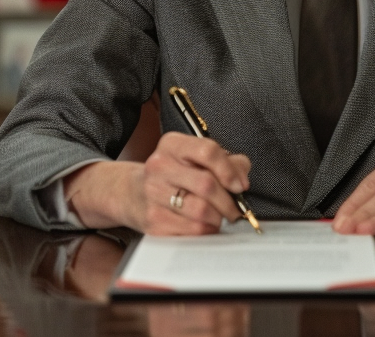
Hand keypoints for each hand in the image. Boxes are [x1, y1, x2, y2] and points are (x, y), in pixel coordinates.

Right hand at [66, 133, 251, 234]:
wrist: (132, 193)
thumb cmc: (173, 174)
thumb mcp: (195, 158)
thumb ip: (226, 161)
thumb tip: (242, 177)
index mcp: (172, 144)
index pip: (207, 151)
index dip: (230, 170)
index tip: (240, 185)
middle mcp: (158, 166)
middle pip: (207, 184)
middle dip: (229, 201)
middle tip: (235, 208)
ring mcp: (153, 194)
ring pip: (201, 211)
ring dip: (218, 217)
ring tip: (218, 216)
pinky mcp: (153, 220)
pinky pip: (192, 230)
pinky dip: (206, 230)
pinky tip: (203, 224)